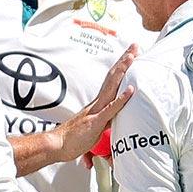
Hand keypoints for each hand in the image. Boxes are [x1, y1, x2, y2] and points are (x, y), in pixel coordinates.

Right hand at [53, 45, 137, 163]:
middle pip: (113, 77)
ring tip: (132, 58)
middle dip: (124, 61)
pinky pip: (110, 109)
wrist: (57, 145)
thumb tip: (117, 118)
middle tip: (135, 46)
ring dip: (123, 72)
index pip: (112, 81)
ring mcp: (96, 111)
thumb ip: (107, 121)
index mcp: (98, 103)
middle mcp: (97, 103)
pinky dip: (121, 99)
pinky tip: (130, 90)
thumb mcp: (96, 128)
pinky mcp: (96, 122)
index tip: (131, 54)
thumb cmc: (74, 138)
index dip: (121, 67)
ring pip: (112, 87)